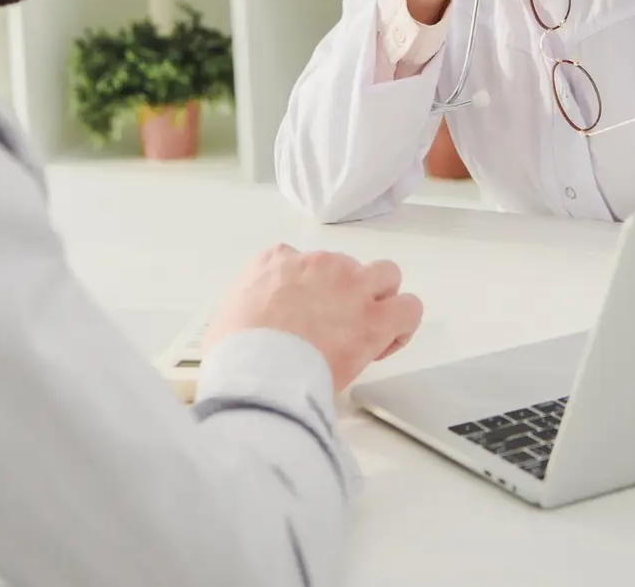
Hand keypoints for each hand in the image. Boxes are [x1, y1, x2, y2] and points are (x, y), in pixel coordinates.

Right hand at [201, 245, 424, 391]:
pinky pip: (408, 308)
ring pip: (386, 275)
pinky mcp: (374, 317)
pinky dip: (402, 325)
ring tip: (368, 330)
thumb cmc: (235, 354)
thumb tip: (251, 327)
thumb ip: (246, 309)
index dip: (311, 292)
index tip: (307, 318)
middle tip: (337, 326)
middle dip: (347, 291)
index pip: (302, 262)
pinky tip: (385, 344)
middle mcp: (318, 265)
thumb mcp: (226, 317)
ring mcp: (350, 286)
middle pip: (347, 266)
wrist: (256, 371)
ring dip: (381, 299)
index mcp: (276, 262)